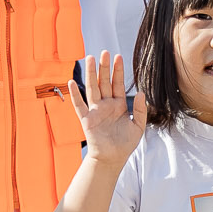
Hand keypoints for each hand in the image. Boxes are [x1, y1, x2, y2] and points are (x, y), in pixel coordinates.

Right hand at [67, 50, 147, 165]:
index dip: (118, 71)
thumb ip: (141, 110)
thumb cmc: (125, 144)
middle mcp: (106, 105)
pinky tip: (71, 83)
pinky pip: (79, 105)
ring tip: (91, 59)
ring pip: (92, 89)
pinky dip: (74, 94)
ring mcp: (95, 111)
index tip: (118, 57)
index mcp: (119, 105)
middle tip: (105, 52)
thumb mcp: (138, 127)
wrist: (113, 159)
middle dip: (104, 67)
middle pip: (104, 82)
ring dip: (91, 74)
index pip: (117, 84)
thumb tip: (141, 93)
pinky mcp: (86, 120)